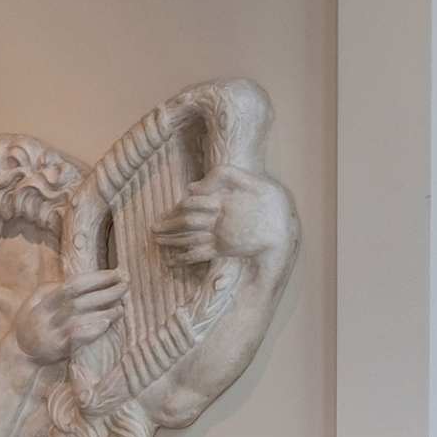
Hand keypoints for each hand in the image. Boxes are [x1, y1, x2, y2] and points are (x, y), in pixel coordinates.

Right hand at [17, 269, 124, 367]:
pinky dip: (92, 330)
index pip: (74, 285)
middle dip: (107, 291)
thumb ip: (53, 289)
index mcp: (45, 301)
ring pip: (81, 319)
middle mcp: (49, 316)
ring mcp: (54, 333)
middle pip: (81, 301)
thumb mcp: (34, 301)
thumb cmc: (30, 324)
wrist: (18, 354)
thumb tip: (80, 280)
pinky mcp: (59, 349)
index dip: (97, 278)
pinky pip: (77, 339)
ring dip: (104, 312)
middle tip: (126, 284)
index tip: (116, 272)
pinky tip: (107, 324)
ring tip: (122, 306)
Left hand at [158, 167, 295, 270]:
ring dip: (170, 240)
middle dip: (168, 225)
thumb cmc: (270, 202)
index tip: (170, 209)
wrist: (283, 231)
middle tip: (153, 228)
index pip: (193, 203)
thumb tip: (192, 186)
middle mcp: (218, 219)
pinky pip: (198, 255)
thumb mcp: (252, 179)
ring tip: (157, 241)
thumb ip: (224, 175)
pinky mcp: (223, 251)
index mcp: (223, 200)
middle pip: (185, 222)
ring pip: (188, 239)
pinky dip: (182, 258)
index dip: (179, 206)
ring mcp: (220, 237)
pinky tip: (171, 261)